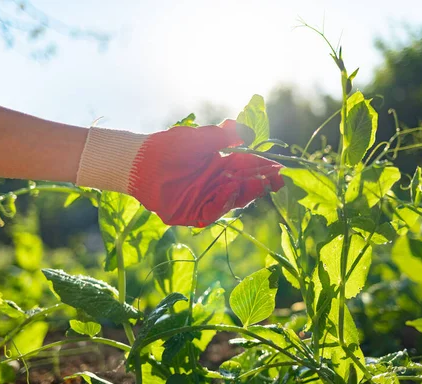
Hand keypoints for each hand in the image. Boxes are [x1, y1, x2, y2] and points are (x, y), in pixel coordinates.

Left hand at [76, 120, 283, 226]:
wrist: (143, 162)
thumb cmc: (170, 147)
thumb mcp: (200, 137)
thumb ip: (224, 135)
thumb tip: (249, 133)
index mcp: (220, 165)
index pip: (247, 168)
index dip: (263, 169)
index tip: (279, 168)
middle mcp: (216, 183)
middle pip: (244, 186)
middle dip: (260, 183)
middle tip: (274, 179)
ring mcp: (205, 199)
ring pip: (232, 200)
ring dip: (245, 193)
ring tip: (254, 183)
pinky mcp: (193, 213)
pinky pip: (213, 212)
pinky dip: (222, 203)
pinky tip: (228, 191)